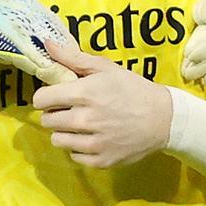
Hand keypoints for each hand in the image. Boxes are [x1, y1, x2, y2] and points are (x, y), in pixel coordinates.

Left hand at [33, 41, 172, 168]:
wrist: (163, 119)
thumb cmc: (133, 89)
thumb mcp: (106, 68)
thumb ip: (73, 57)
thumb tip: (47, 44)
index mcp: (84, 93)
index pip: (42, 100)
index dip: (45, 96)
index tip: (53, 96)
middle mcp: (85, 120)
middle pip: (47, 121)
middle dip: (55, 113)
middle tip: (70, 109)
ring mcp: (93, 143)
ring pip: (57, 140)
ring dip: (64, 132)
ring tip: (81, 124)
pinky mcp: (101, 161)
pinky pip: (74, 156)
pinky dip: (79, 148)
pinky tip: (92, 137)